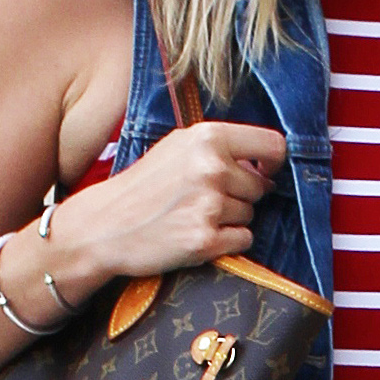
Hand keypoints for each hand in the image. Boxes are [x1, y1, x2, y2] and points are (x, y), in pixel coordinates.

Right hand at [68, 120, 288, 289]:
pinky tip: (198, 235)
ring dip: (231, 219)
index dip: (274, 162)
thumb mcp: (178, 148)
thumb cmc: (143, 186)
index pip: (273, 145)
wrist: (105, 225)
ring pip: (250, 214)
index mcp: (207, 137)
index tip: (263, 172)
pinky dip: (227, 242)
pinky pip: (243, 240)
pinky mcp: (205, 240)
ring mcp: (209, 205)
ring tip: (194, 215)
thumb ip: (220, 147)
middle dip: (241, 196)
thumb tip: (265, 163)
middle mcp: (211, 168)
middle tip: (205, 200)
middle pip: (260, 187)